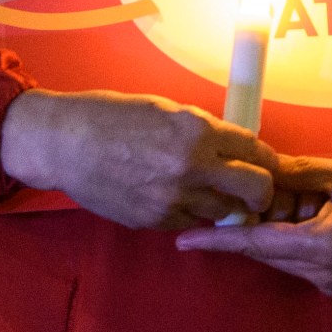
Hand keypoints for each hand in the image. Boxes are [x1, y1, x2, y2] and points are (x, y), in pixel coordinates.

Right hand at [0, 89, 286, 229]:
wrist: (66, 143)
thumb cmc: (112, 116)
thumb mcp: (166, 110)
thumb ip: (203, 130)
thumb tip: (231, 147)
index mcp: (197, 131)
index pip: (256, 151)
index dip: (266, 159)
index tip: (266, 164)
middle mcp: (192, 167)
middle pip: (256, 190)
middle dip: (262, 192)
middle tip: (254, 191)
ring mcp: (174, 199)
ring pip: (224, 212)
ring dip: (224, 204)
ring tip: (208, 192)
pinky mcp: (155, 221)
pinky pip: (189, 222)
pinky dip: (189, 213)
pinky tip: (172, 197)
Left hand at [172, 157, 331, 295]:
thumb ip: (302, 172)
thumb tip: (263, 167)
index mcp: (321, 246)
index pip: (254, 244)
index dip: (216, 241)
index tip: (182, 241)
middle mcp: (321, 273)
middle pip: (265, 250)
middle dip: (248, 223)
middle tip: (238, 193)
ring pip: (283, 254)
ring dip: (276, 227)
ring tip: (289, 194)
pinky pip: (302, 258)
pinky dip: (295, 235)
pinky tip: (308, 209)